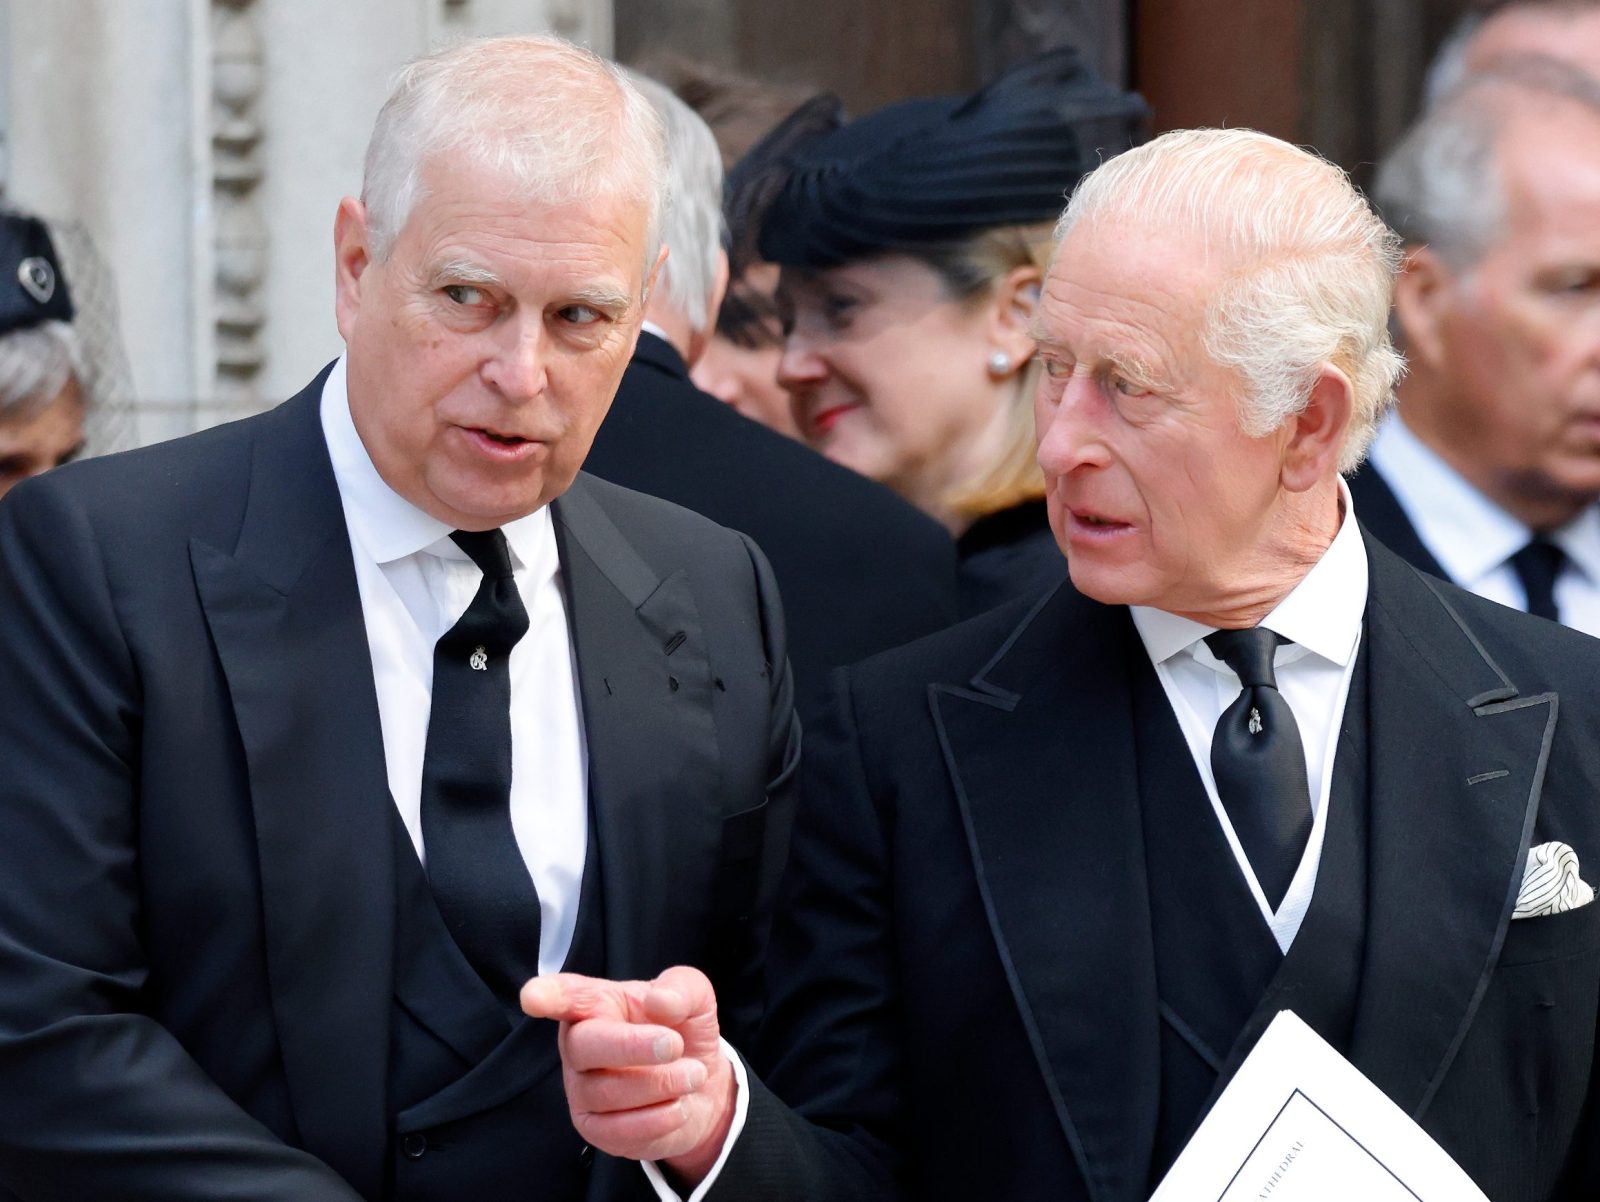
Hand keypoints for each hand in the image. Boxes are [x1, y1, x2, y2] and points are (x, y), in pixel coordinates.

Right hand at [521, 966, 736, 1183]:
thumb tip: (660, 1001)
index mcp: (597, 1003)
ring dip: (661, 1084)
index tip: (534, 997)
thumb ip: (682, 989)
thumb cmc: (683, 1031)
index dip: (547, 996)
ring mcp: (582, 1090)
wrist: (701, 1085)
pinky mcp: (595, 1129)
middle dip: (632, 1046)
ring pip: (608, 1091)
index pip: (565, 996)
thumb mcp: (694, 998)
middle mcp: (579, 1045)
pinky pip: (619, 1130)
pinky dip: (659, 1118)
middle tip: (675, 1045)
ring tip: (694, 1074)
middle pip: (585, 1046)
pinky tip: (679, 1106)